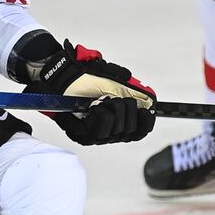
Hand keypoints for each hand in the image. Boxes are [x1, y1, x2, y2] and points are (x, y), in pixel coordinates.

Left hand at [26, 41, 155, 145]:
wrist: (64, 77)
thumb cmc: (86, 78)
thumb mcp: (116, 81)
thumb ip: (134, 91)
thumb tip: (150, 101)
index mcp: (119, 121)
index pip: (139, 132)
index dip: (146, 123)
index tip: (147, 110)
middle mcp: (108, 132)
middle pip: (130, 131)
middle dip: (127, 109)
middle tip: (114, 98)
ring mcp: (96, 136)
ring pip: (118, 130)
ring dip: (113, 108)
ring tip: (101, 100)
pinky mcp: (83, 137)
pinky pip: (102, 129)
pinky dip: (102, 113)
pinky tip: (94, 107)